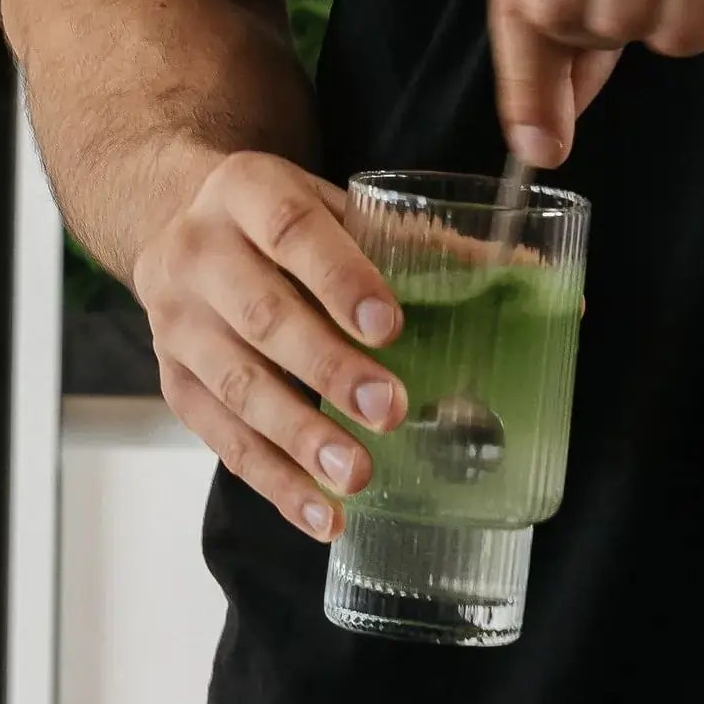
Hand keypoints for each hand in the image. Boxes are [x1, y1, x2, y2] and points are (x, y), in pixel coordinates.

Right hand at [132, 151, 405, 540]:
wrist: (175, 220)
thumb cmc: (283, 221)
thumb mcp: (338, 205)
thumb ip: (422, 241)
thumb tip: (531, 275)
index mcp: (247, 190)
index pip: (292, 230)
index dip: (340, 279)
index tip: (389, 325)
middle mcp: (199, 253)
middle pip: (263, 316)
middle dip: (328, 369)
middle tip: (389, 410)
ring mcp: (176, 322)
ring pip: (237, 385)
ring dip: (300, 438)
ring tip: (357, 475)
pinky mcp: (172, 380)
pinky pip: (221, 438)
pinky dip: (274, 481)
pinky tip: (320, 512)